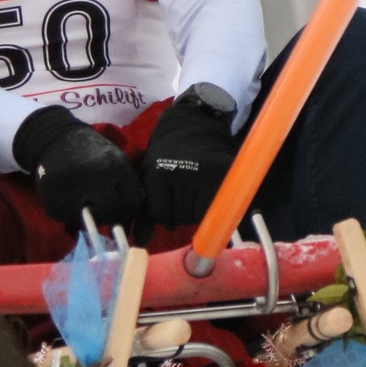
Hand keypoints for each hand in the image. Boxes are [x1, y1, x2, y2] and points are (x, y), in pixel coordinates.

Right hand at [13, 106, 141, 229]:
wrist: (57, 137)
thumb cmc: (92, 152)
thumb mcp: (115, 161)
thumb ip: (125, 186)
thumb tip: (127, 221)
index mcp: (117, 167)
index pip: (131, 204)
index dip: (126, 211)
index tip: (116, 208)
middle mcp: (97, 177)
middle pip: (109, 214)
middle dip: (106, 215)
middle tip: (97, 207)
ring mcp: (73, 188)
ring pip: (86, 221)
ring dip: (85, 217)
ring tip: (81, 201)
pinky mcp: (53, 196)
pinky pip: (65, 218)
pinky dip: (67, 213)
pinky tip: (67, 199)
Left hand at [141, 85, 237, 228]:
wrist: (195, 123)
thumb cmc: (167, 153)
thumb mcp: (150, 175)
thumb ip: (145, 210)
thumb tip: (140, 243)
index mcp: (159, 173)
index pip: (160, 214)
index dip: (164, 211)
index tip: (168, 197)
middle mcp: (182, 174)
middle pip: (179, 217)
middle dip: (180, 211)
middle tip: (184, 191)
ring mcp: (206, 175)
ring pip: (197, 216)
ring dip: (195, 211)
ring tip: (196, 190)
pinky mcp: (225, 176)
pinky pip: (217, 209)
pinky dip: (212, 206)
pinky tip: (209, 193)